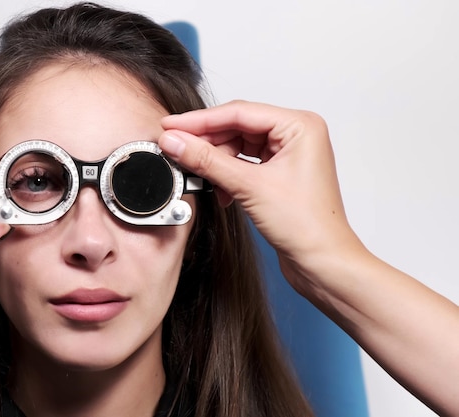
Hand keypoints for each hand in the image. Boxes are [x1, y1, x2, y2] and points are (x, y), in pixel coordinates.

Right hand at [159, 100, 362, 286]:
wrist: (322, 262)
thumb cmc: (307, 226)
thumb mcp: (249, 187)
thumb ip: (208, 161)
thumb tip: (176, 142)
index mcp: (300, 126)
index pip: (239, 113)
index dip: (200, 120)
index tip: (171, 125)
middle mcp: (296, 135)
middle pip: (237, 127)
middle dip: (206, 142)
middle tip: (175, 148)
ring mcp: (288, 154)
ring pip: (238, 146)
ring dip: (216, 162)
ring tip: (198, 176)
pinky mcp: (279, 173)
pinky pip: (244, 163)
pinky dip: (227, 175)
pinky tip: (220, 191)